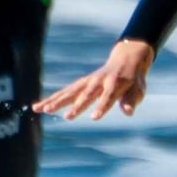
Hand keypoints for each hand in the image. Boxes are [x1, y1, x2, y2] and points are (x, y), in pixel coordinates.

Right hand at [35, 39, 154, 119]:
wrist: (125, 59)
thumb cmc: (133, 79)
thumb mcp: (138, 89)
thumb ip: (131, 100)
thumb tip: (128, 112)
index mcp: (115, 82)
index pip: (108, 96)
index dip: (102, 106)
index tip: (95, 117)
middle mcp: (98, 81)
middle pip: (85, 94)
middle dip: (76, 106)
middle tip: (68, 117)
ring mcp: (87, 82)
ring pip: (69, 92)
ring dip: (56, 101)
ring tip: (40, 110)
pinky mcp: (80, 84)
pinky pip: (64, 92)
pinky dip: (52, 98)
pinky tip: (38, 107)